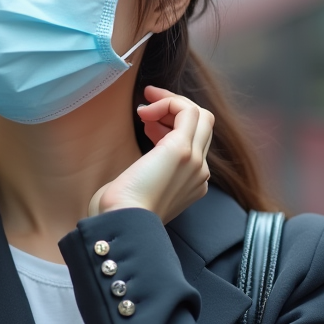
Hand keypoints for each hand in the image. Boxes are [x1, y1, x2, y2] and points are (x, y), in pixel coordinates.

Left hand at [88, 86, 213, 222]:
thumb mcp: (139, 188)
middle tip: (146, 106)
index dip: (171, 127)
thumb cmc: (121, 210)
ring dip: (170, 102)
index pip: (195, 142)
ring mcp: (194, 160)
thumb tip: (140, 160)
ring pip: (200, 115)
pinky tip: (145, 112)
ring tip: (143, 109)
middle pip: (202, 125)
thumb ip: (148, 173)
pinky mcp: (181, 149)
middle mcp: (199, 172)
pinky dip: (167, 102)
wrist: (122, 222)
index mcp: (192, 183)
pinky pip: (187, 111)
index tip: (147, 124)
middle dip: (174, 109)